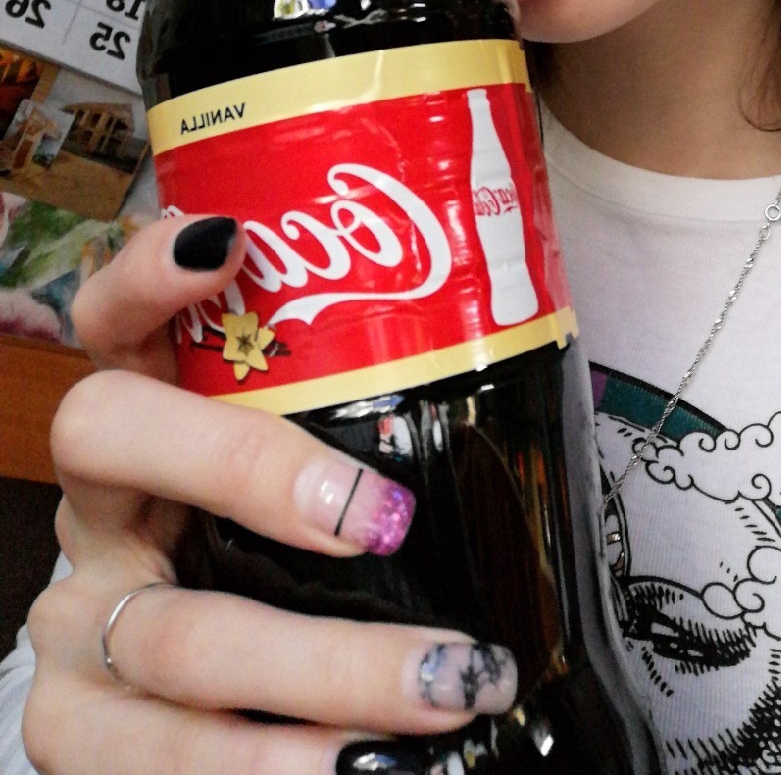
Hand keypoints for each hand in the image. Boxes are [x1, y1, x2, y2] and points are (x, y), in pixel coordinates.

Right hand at [22, 213, 516, 774]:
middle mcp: (94, 505)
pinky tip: (367, 768)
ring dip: (322, 672)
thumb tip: (519, 361)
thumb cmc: (282, 550)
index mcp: (144, 414)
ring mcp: (75, 623)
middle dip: (251, 470)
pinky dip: (276, 770)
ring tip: (446, 685)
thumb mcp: (304, 474)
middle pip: (117, 442)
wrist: (188, 699)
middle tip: (380, 517)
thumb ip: (359, 427)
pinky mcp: (75, 734)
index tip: (226, 243)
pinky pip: (162, 766)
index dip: (149, 273)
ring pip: (172, 636)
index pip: (115, 318)